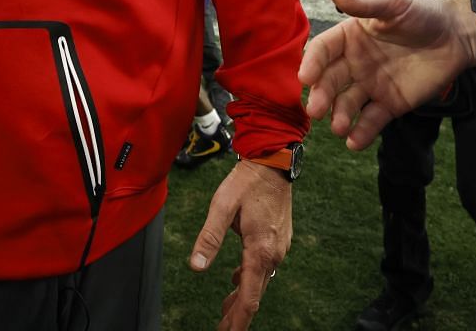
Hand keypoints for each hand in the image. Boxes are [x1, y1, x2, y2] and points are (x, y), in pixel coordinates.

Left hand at [189, 159, 292, 330]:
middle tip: (222, 329)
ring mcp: (279, 247)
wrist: (273, 162)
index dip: (238, 321)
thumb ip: (208, 238)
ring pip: (259, 281)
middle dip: (237, 315)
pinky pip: (263, 267)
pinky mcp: (279, 240)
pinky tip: (235, 279)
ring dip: (242, 297)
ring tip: (225, 311)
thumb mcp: (222, 208)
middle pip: (254, 295)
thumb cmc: (246, 182)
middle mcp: (273, 254)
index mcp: (260, 251)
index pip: (249, 299)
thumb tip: (196, 266)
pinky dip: (248, 279)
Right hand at [300, 0, 475, 149]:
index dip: (312, 63)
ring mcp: (372, 85)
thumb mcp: (392, 4)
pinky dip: (361, 133)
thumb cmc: (423, 13)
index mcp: (350, 37)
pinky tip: (354, 142)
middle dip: (321, 96)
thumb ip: (362, 3)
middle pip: (331, 81)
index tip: (306, 77)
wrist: (457, 36)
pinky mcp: (390, 104)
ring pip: (347, 104)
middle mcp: (356, 63)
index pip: (323, 50)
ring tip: (338, 126)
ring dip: (339, 116)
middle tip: (316, 110)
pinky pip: (371, 121)